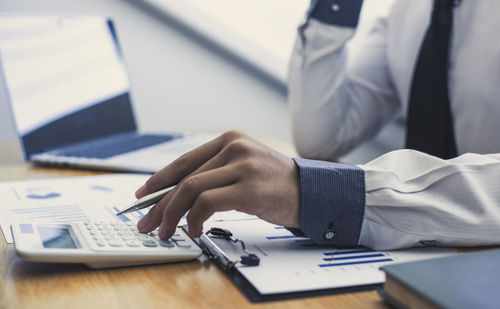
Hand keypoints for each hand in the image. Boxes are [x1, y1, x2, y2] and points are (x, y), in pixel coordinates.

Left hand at [136, 130, 299, 238]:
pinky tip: (195, 230)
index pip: (184, 161)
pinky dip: (194, 219)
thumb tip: (178, 194)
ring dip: (172, 214)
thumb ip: (215, 174)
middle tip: (147, 223)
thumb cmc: (275, 184)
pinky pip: (207, 203)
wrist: (311, 191)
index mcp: (229, 140)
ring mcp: (242, 166)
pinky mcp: (248, 188)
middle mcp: (233, 147)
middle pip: (184, 178)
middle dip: (159, 204)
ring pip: (190, 189)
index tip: (143, 195)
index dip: (159, 180)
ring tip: (166, 232)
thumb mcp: (244, 168)